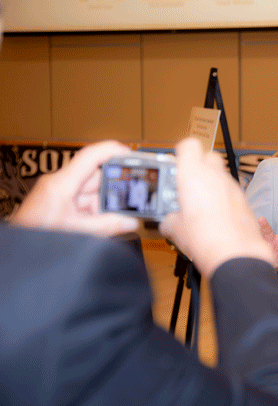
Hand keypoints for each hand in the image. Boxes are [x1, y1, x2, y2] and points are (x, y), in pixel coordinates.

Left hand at [10, 140, 138, 236]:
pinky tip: (103, 226)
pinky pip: (85, 205)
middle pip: (96, 179)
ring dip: (105, 208)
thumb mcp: (76, 232)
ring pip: (93, 194)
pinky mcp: (60, 206)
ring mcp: (60, 195)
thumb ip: (106, 226)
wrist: (15, 254)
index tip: (132, 155)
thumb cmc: (34, 238)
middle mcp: (60, 185)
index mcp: (61, 183)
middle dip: (114, 192)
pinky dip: (96, 215)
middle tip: (133, 203)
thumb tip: (131, 222)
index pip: (90, 156)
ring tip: (117, 221)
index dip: (114, 151)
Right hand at [159, 138, 272, 277]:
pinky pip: (230, 191)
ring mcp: (232, 186)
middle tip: (187, 185)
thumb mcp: (174, 229)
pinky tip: (216, 216)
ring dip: (211, 184)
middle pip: (207, 156)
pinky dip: (223, 197)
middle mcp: (215, 175)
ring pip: (220, 175)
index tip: (176, 164)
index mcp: (193, 174)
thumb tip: (168, 222)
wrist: (236, 253)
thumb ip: (169, 218)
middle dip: (198, 167)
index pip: (189, 145)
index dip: (182, 152)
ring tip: (200, 205)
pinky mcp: (244, 199)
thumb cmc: (205, 238)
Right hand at [258, 212, 277, 271]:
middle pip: (268, 231)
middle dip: (264, 225)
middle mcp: (272, 241)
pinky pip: (256, 253)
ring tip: (251, 240)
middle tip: (261, 219)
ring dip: (255, 239)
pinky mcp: (258, 252)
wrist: (275, 266)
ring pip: (259, 240)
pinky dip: (257, 258)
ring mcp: (263, 246)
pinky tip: (257, 261)